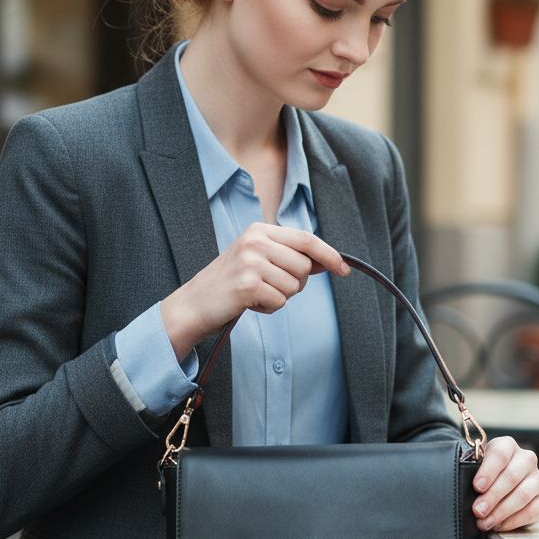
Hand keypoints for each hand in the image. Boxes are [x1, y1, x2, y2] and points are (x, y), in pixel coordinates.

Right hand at [161, 224, 349, 360]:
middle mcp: (255, 241)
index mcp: (259, 230)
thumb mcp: (258, 259)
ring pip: (294, 286)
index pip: (306, 239)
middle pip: (304, 266)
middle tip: (270, 286)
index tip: (344, 269)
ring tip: (256, 294)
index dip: (329, 255)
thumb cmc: (229, 284)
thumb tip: (328, 261)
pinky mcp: (248, 285)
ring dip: (280, 297)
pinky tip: (249, 303)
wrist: (194, 304)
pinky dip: (269, 308)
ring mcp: (251, 262)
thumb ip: (289, 256)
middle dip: (295, 283)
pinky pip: (280, 302)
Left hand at [471, 437, 538, 532]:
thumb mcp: (476, 468)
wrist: (499, 486)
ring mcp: (537, 479)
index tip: (477, 487)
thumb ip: (471, 472)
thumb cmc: (484, 475)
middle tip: (478, 510)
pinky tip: (499, 525)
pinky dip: (514, 521)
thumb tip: (463, 487)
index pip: (500, 454)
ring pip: (523, 494)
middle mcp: (526, 459)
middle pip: (512, 476)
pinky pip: (533, 511)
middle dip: (492, 496)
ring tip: (485, 522)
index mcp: (507, 446)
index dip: (488, 471)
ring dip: (502, 511)